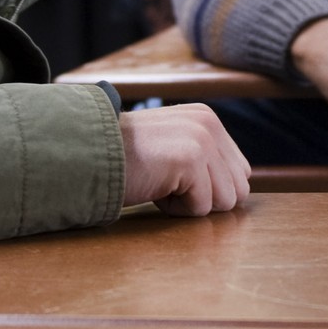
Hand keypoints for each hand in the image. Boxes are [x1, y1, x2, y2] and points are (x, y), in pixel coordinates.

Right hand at [120, 104, 250, 215]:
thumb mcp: (172, 148)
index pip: (240, 173)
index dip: (209, 189)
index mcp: (207, 119)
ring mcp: (202, 139)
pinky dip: (175, 209)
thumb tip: (236, 194)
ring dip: (189, 205)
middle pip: (237, 190)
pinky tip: (153, 188)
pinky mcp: (191, 159)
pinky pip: (201, 208)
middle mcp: (208, 123)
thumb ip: (205, 160)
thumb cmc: (126, 162)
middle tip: (167, 182)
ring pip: (224, 202)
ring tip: (160, 183)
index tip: (175, 178)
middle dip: (203, 198)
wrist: (88, 157)